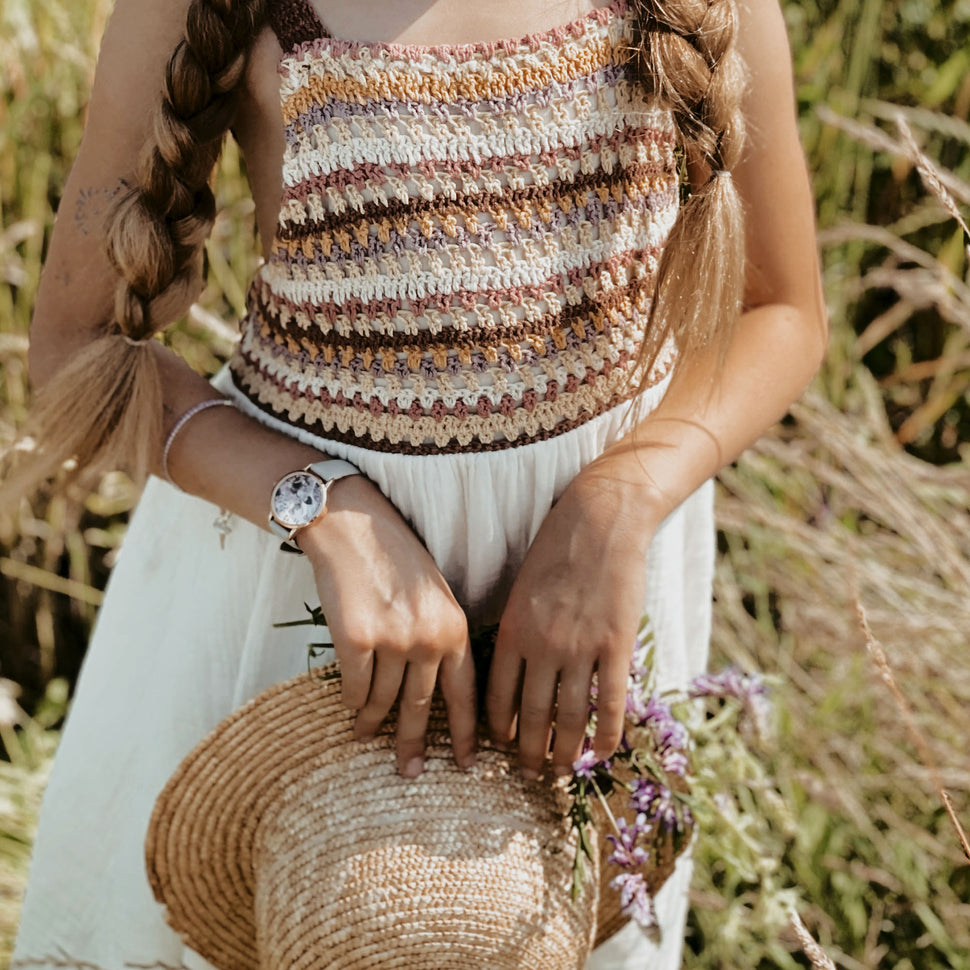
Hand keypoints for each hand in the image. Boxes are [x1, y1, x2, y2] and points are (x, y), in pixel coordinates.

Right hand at [297, 476, 476, 776]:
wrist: (354, 526)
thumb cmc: (396, 559)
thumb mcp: (436, 597)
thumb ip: (441, 640)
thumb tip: (436, 691)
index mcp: (455, 629)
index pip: (466, 695)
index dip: (466, 734)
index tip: (466, 765)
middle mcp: (428, 640)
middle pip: (422, 708)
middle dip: (415, 745)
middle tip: (410, 773)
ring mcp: (392, 641)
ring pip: (382, 702)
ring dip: (373, 723)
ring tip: (367, 735)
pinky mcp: (354, 640)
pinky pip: (353, 689)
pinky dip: (350, 702)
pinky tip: (350, 709)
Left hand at [486, 458, 657, 777]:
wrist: (599, 518)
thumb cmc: (555, 548)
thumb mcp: (522, 588)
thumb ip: (518, 630)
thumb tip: (515, 670)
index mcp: (511, 631)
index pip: (497, 697)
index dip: (500, 729)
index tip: (504, 746)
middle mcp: (541, 646)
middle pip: (532, 715)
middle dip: (530, 752)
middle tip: (531, 773)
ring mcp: (580, 647)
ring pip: (570, 717)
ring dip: (566, 751)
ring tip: (564, 771)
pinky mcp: (616, 644)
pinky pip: (610, 702)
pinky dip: (607, 733)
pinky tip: (604, 752)